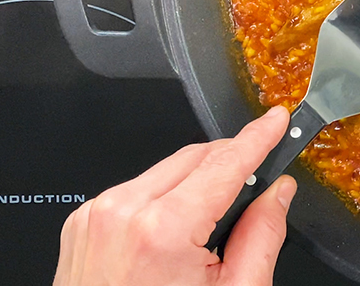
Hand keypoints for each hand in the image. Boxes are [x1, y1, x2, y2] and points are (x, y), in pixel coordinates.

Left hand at [54, 107, 296, 285]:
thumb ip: (261, 238)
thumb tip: (278, 194)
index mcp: (162, 230)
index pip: (225, 163)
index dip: (258, 137)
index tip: (276, 120)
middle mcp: (122, 213)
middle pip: (194, 157)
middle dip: (229, 163)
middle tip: (255, 188)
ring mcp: (96, 217)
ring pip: (165, 170)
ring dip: (195, 182)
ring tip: (206, 229)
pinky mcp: (82, 223)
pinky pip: (136, 190)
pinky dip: (162, 199)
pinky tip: (173, 234)